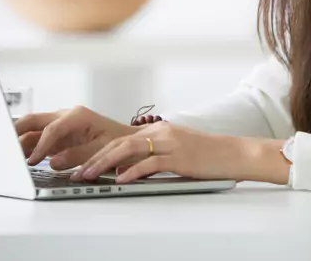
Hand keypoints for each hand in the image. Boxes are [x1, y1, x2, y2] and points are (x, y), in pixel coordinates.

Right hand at [14, 105, 135, 170]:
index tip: (32, 161)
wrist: (126, 140)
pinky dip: (27, 147)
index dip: (40, 146)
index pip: (51, 129)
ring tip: (7, 155)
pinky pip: (37, 139)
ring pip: (32, 130)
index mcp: (77, 116)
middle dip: (16, 130)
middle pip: (34, 120)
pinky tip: (20, 158)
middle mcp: (65, 117)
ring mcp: (60, 125)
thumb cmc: (117, 140)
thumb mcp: (101, 149)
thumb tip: (54, 162)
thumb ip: (77, 155)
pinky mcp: (58, 136)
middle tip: (2, 144)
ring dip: (19, 141)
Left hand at [70, 121, 288, 184]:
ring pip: (128, 150)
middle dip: (93, 158)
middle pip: (118, 143)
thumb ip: (151, 157)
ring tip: (89, 175)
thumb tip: (126, 170)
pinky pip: (149, 163)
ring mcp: (170, 143)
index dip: (97, 152)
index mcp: (158, 130)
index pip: (119, 139)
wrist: (234, 154)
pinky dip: (131, 172)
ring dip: (104, 164)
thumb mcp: (176, 151)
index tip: (80, 164)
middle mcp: (160, 132)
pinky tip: (120, 180)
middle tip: (76, 172)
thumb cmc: (206, 156)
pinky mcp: (179, 157)